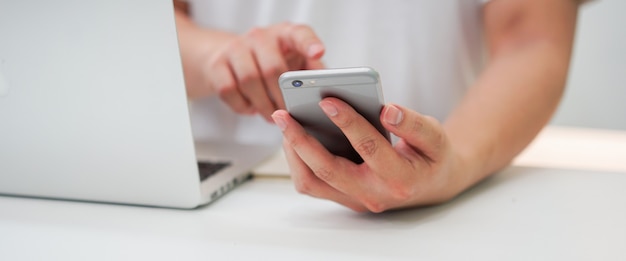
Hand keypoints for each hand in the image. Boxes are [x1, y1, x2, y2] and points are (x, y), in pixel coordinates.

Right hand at [199, 22, 324, 121]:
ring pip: (249, 81)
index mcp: (286, 34)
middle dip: (281, 97)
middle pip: (272, 68)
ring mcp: (236, 48)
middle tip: (288, 113)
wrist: (230, 58)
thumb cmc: (273, 63)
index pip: (300, 34)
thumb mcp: (296, 63)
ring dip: (262, 105)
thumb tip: (329, 92)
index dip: (310, 43)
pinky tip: (252, 108)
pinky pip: (229, 90)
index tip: (319, 52)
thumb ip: (312, 73)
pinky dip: (242, 105)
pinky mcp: (217, 64)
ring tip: (272, 116)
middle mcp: (260, 36)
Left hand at [271, 98, 471, 211]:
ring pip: (312, 183)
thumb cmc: (432, 156)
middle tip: (282, 113)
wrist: (431, 184)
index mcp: (400, 179)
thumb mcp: (436, 137)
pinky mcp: (343, 197)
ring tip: (284, 122)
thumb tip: (388, 110)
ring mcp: (355, 200)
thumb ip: (415, 124)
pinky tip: (294, 135)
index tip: (328, 100)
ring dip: (293, 152)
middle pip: (328, 171)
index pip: (369, 148)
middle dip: (302, 140)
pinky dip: (298, 161)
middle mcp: (374, 195)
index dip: (348, 122)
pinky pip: (312, 184)